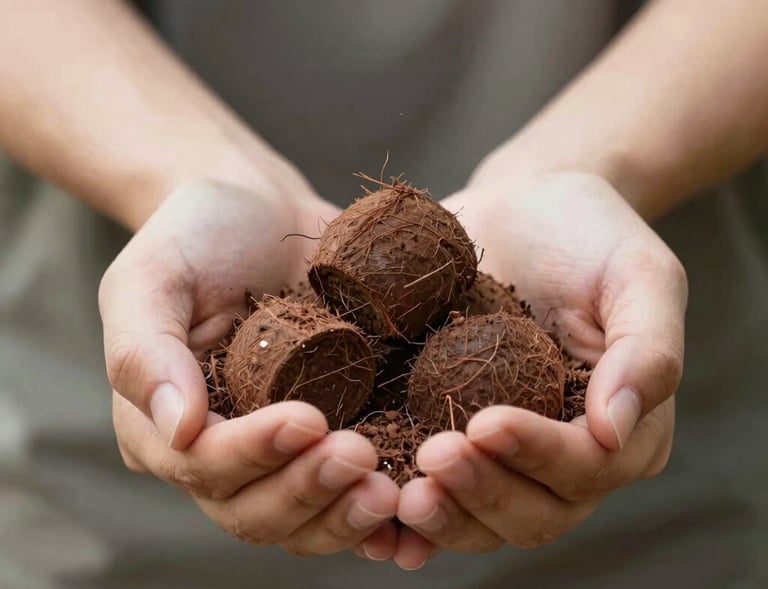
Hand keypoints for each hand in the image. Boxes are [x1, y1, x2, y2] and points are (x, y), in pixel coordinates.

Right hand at [100, 181, 399, 557]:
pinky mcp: (332, 432)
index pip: (203, 465)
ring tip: (394, 490)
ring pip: (306, 518)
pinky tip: (414, 497)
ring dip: (348, 513)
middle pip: (255, 510)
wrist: (262, 210)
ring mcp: (280, 450)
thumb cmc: (199, 236)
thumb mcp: (154, 274)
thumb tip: (179, 430)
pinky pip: (350, 489)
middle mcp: (223, 452)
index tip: (306, 419)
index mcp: (164, 425)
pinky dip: (380, 508)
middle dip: (308, 490)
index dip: (253, 453)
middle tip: (360, 456)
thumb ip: (146, 349)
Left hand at [396, 172, 686, 554]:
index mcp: (621, 429)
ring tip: (397, 495)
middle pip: (532, 512)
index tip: (487, 423)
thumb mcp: (639, 275)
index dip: (539, 454)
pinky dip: (404, 518)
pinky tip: (371, 516)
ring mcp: (504, 456)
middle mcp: (564, 458)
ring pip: (479, 519)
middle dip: (482, 492)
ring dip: (441, 517)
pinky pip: (433, 491)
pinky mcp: (452, 437)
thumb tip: (615, 430)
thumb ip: (648, 350)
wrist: (523, 209)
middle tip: (432, 459)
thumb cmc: (588, 235)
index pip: (586, 466)